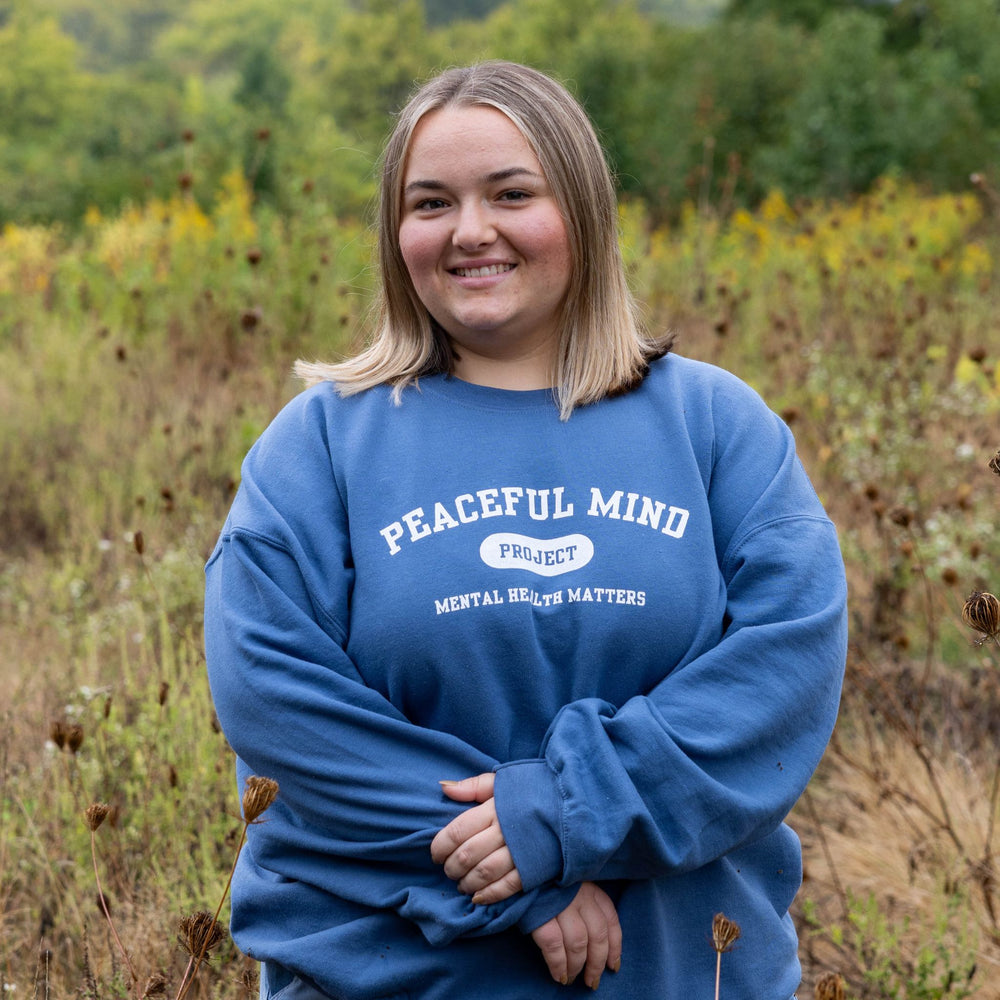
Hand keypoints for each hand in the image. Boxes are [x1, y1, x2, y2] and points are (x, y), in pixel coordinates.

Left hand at [430, 773, 522, 902]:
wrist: (572, 805)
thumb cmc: (531, 791)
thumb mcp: (501, 782)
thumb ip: (473, 786)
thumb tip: (444, 788)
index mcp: (493, 808)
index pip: (457, 831)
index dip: (440, 846)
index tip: (436, 854)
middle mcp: (504, 830)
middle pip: (467, 855)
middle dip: (452, 867)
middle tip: (448, 871)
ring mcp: (520, 851)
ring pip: (484, 873)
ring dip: (467, 883)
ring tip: (461, 885)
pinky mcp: (535, 868)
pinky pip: (507, 886)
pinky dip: (490, 895)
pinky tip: (478, 897)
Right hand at [530, 882, 621, 989]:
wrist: (520, 868)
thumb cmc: (547, 882)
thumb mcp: (571, 886)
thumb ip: (585, 906)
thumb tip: (599, 943)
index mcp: (590, 888)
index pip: (610, 920)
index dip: (614, 946)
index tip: (612, 965)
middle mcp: (580, 894)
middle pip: (597, 935)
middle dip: (596, 964)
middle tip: (592, 981)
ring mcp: (561, 902)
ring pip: (578, 943)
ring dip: (576, 967)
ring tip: (570, 979)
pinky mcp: (540, 912)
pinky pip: (554, 945)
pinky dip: (558, 964)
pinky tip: (558, 975)